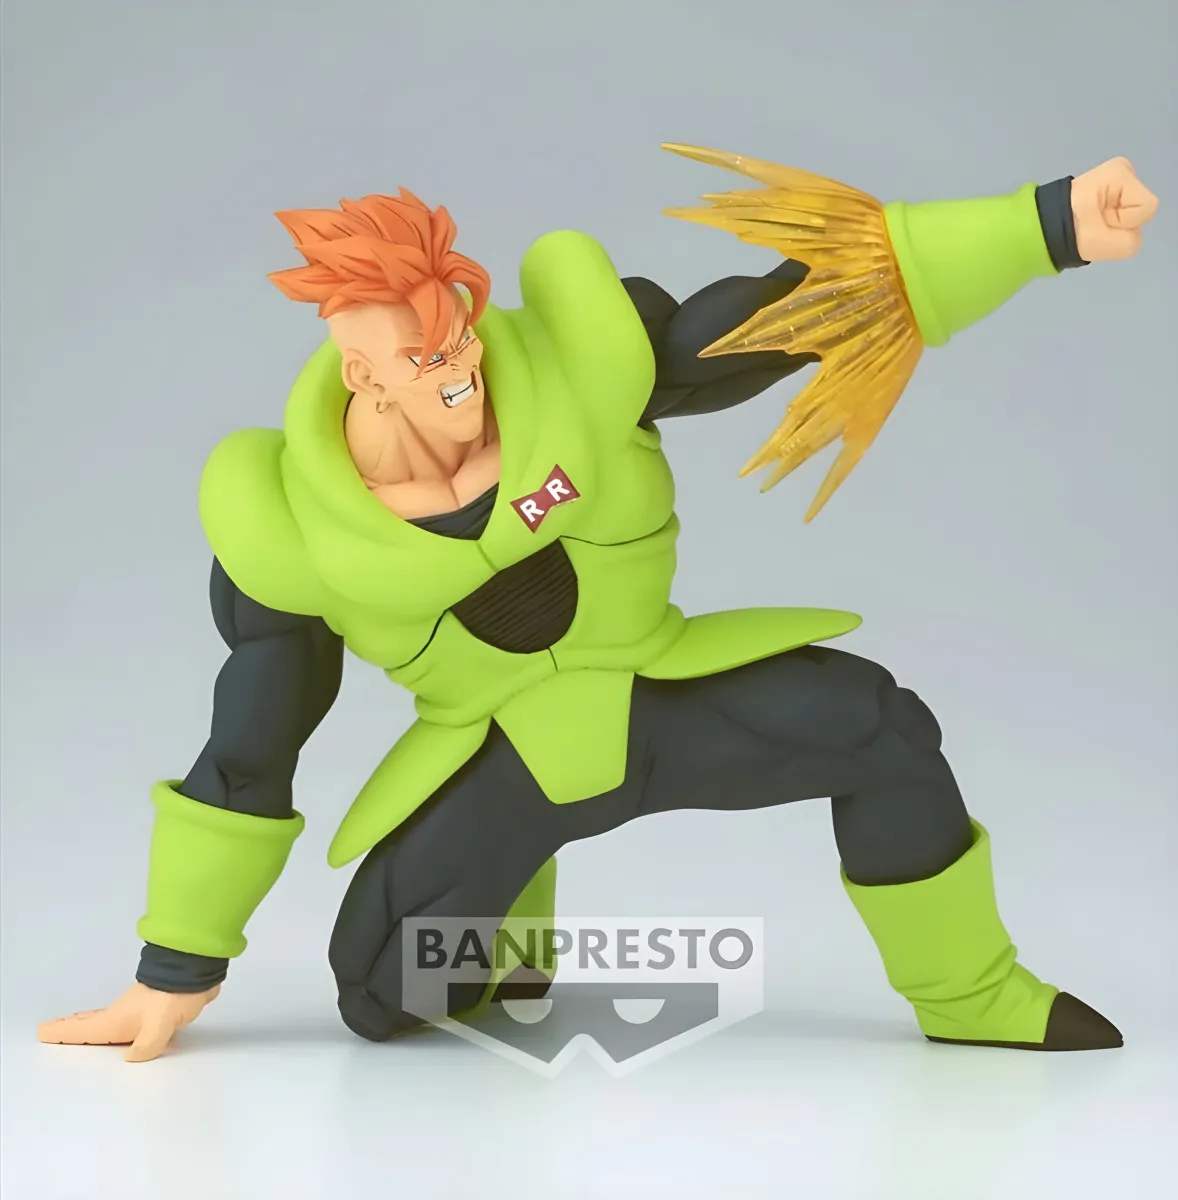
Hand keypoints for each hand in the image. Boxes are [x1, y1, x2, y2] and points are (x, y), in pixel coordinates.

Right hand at [37, 982, 219, 1061]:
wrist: (197, 970)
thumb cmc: (171, 997)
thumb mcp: (158, 1026)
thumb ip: (145, 1047)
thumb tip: (132, 1058)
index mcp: (117, 1020)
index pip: (84, 1030)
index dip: (63, 1033)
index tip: (42, 1031)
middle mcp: (124, 1014)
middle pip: (92, 1022)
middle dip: (73, 1026)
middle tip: (55, 1029)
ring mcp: (141, 1009)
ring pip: (112, 1021)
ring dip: (96, 1026)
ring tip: (86, 1033)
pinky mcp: (159, 1008)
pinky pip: (134, 1023)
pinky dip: (123, 1027)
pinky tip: (130, 1034)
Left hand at [1071, 157, 1158, 261]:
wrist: (1043, 227)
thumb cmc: (1070, 231)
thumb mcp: (1106, 243)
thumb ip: (1131, 242)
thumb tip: (1130, 235)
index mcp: (1121, 174)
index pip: (1146, 208)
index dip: (1125, 222)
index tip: (1100, 222)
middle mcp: (1124, 170)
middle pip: (1140, 210)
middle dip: (1119, 224)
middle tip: (1094, 225)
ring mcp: (1118, 179)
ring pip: (1132, 214)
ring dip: (1113, 225)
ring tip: (1091, 223)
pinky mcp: (1113, 190)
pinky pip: (1123, 214)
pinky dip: (1109, 222)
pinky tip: (1093, 220)